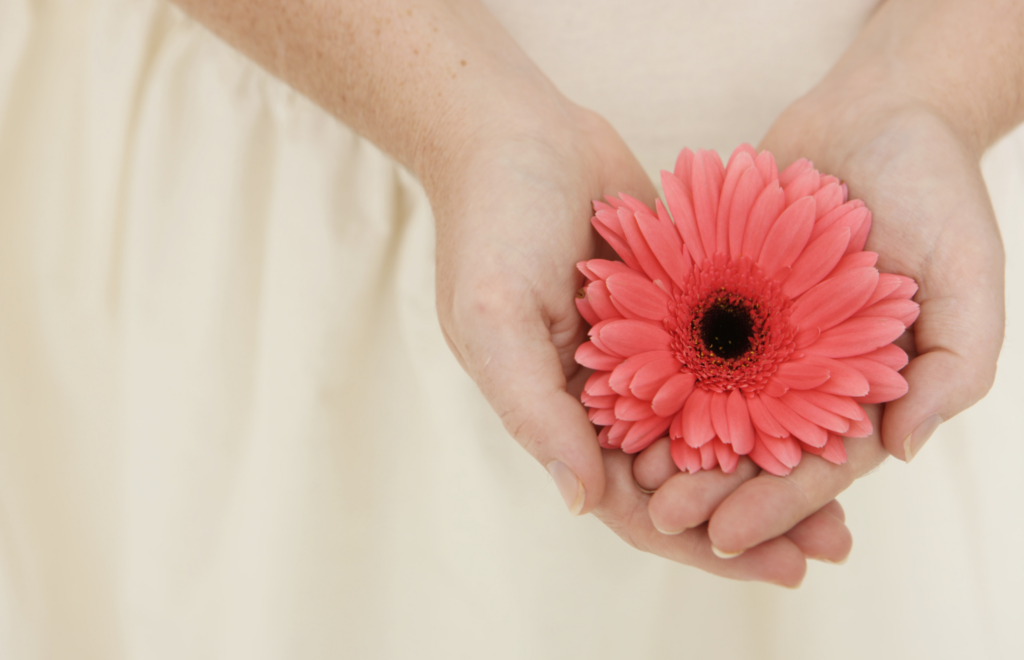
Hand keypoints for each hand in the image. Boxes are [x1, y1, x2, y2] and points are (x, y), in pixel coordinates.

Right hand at [429, 81, 851, 585]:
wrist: (517, 135)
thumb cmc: (492, 228)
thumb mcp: (495, 322)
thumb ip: (534, 411)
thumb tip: (583, 503)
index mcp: (566, 416)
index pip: (636, 502)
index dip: (702, 541)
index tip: (777, 565)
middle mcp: (614, 395)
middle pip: (694, 473)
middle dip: (758, 509)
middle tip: (834, 541)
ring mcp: (654, 349)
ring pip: (725, 420)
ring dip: (780, 452)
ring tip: (856, 475)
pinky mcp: (684, 303)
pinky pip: (737, 352)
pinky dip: (780, 377)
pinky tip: (836, 391)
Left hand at [634, 87, 1003, 560]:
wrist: (876, 114)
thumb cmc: (934, 189)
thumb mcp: (968, 272)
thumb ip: (954, 363)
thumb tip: (904, 448)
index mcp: (860, 388)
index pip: (817, 465)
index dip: (773, 506)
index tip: (726, 539)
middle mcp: (800, 372)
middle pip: (750, 447)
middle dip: (708, 488)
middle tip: (660, 516)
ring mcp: (752, 335)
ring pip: (704, 403)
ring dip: (668, 442)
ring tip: (627, 473)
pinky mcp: (712, 293)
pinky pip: (676, 337)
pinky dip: (649, 370)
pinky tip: (613, 394)